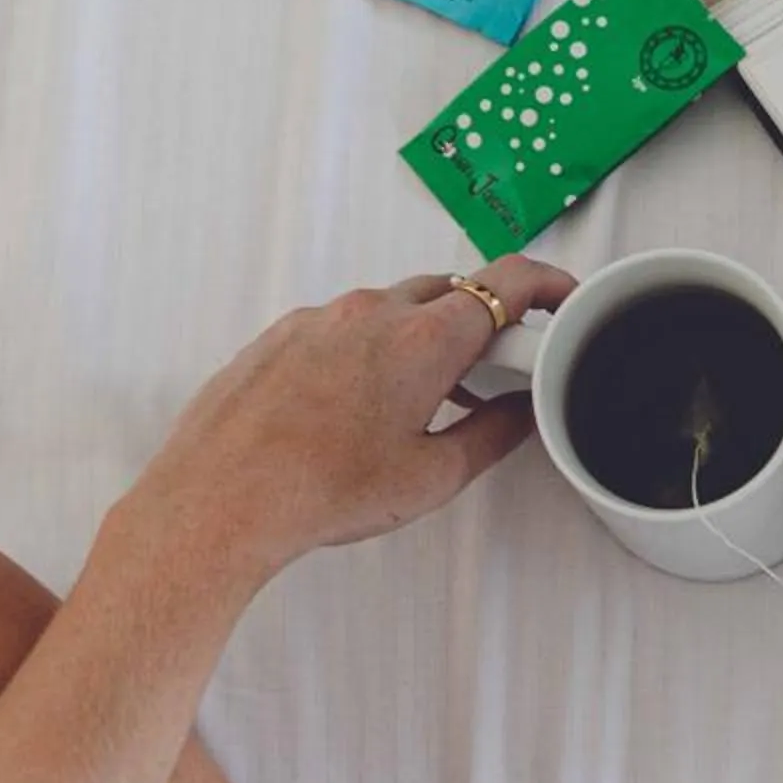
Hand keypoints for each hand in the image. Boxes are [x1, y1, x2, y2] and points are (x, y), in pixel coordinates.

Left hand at [120, 257, 575, 582]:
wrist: (219, 502)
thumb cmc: (320, 492)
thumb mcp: (432, 477)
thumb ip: (495, 435)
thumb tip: (525, 412)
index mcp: (424, 339)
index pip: (507, 280)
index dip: (548, 284)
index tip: (563, 299)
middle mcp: (372, 311)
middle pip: (450, 291)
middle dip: (481, 323)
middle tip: (492, 372)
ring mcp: (320, 318)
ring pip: (392, 308)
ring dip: (420, 338)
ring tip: (420, 401)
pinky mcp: (280, 336)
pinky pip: (341, 325)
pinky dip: (367, 350)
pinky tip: (357, 407)